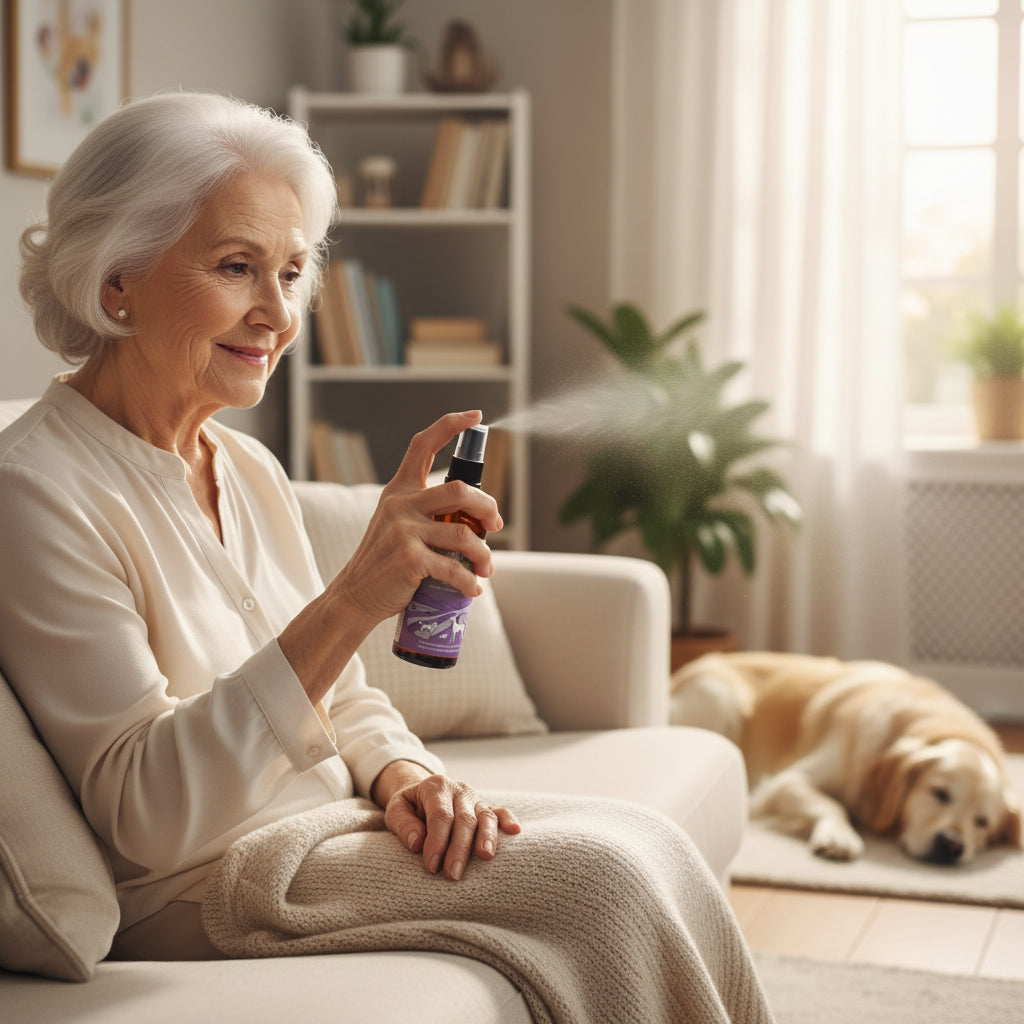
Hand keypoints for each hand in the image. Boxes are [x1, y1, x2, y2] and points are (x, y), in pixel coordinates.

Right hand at [279, 412, 502, 706]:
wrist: (354, 597)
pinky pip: (454, 568)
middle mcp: (400, 505)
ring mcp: (404, 532)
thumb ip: (424, 513)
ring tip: (486, 568)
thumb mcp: (395, 526)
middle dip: (487, 507)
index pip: (422, 445)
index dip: (450, 425)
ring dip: (483, 554)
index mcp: (398, 491)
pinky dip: (470, 581)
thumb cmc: (384, 564)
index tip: (475, 415)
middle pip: (460, 490)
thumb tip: (473, 518)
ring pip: (464, 534)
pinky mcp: (410, 559)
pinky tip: (473, 589)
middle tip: (495, 526)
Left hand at [375, 762, 520, 880]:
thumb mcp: (396, 810)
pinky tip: (514, 831)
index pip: (440, 815)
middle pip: (464, 819)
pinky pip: (499, 811)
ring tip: (485, 857)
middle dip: (459, 848)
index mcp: (436, 786)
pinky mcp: (484, 807)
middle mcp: (459, 790)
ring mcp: (475, 798)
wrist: (422, 793)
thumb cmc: (409, 807)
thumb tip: (417, 842)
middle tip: (452, 875)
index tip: (431, 866)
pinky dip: (507, 820)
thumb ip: (402, 823)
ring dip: (486, 837)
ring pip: (484, 816)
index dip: (437, 841)